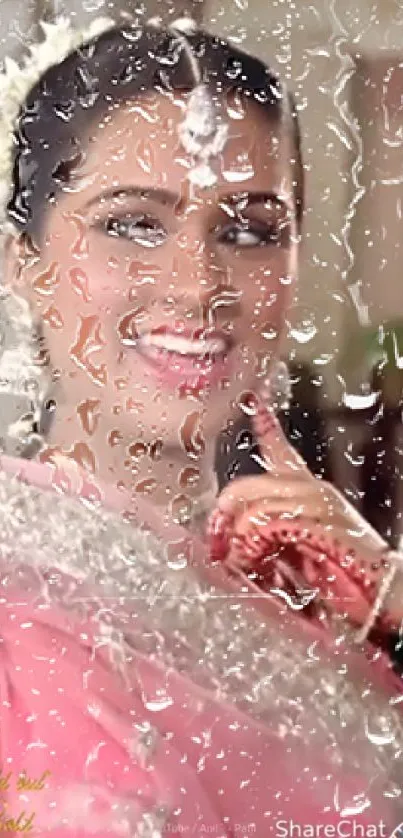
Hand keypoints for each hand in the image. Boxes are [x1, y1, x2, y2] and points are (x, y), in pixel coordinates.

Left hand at [209, 401, 397, 633]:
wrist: (383, 596)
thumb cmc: (344, 576)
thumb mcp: (301, 549)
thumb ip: (272, 535)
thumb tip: (234, 538)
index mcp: (309, 491)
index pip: (280, 451)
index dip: (265, 426)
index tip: (254, 399)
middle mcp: (313, 490)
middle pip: (246, 487)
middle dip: (225, 517)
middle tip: (219, 543)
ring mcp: (317, 504)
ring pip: (252, 509)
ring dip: (240, 542)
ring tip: (249, 564)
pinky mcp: (318, 522)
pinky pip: (267, 523)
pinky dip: (255, 546)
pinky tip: (261, 564)